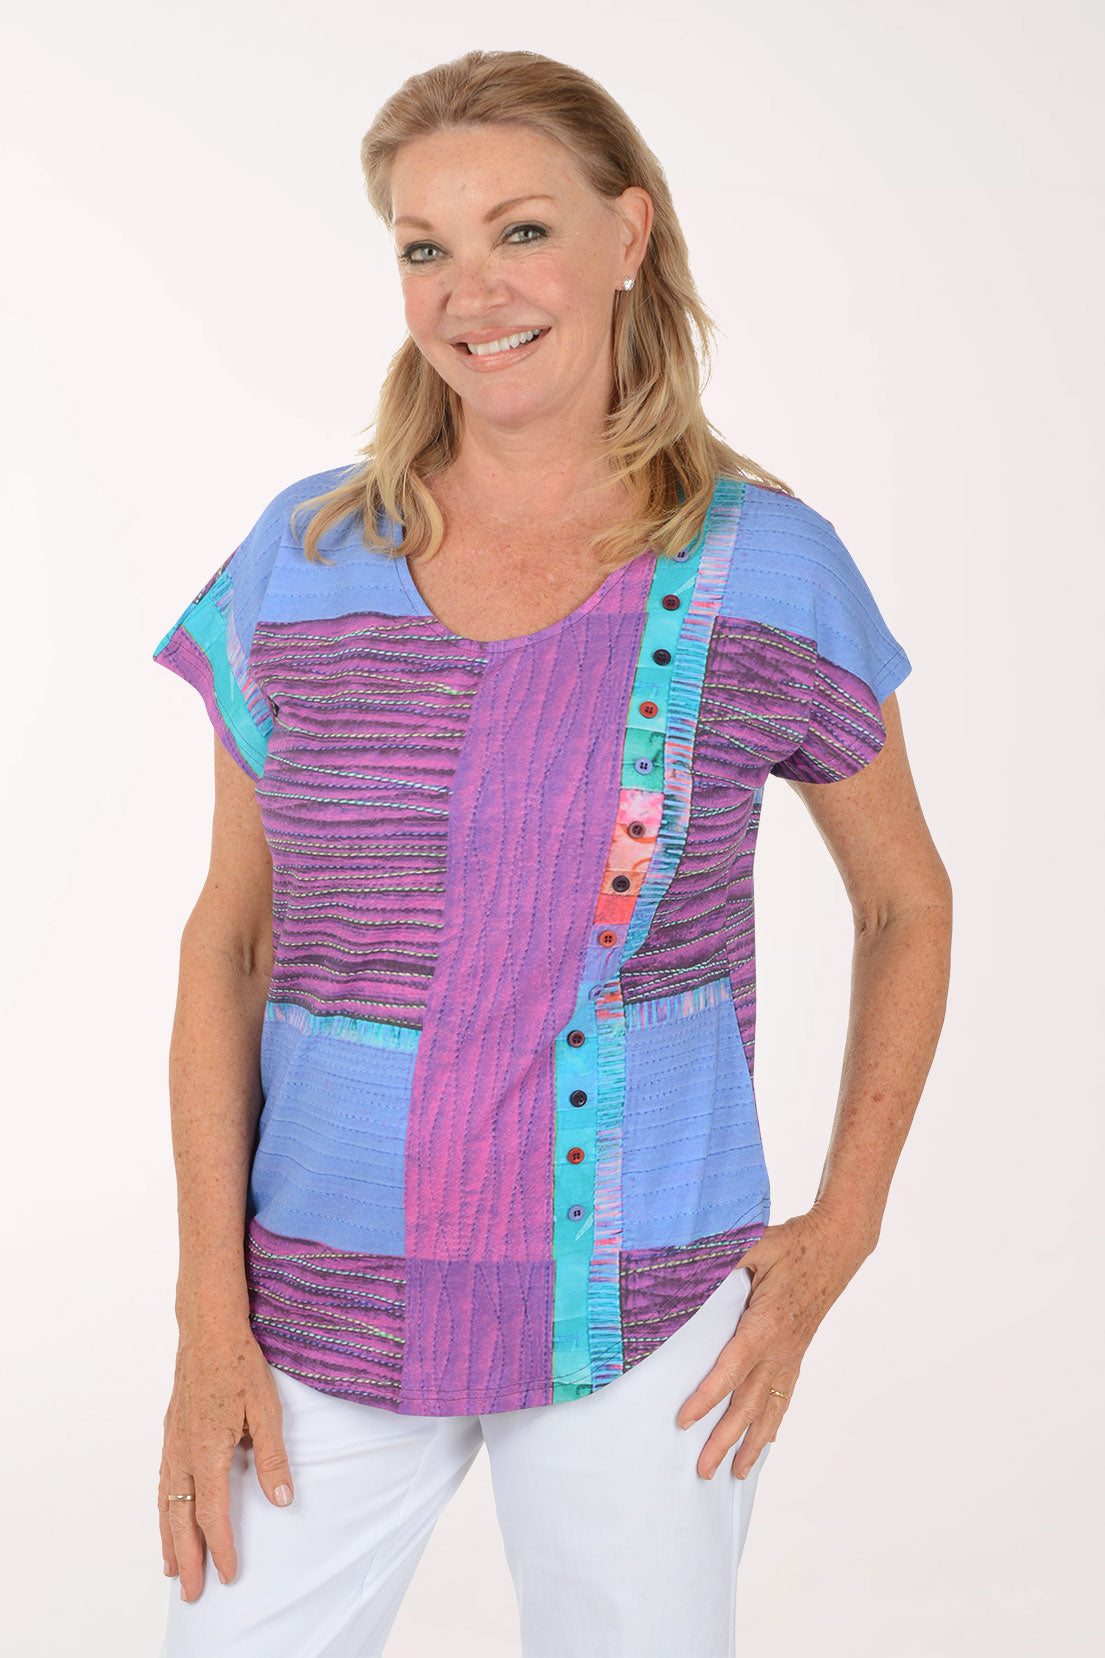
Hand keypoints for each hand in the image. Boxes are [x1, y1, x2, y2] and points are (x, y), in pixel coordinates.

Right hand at [157, 1329, 294, 1600]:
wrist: (208, 1329)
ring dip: (169, 1538)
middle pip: (181, 1519)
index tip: (229, 1575)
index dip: (221, 1548)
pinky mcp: (170, 1430)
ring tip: (172, 1568)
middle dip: (188, 1558)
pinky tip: (167, 1515)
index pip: (212, 1514)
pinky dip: (163, 1508)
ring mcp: (172, 1441)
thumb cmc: (240, 1364)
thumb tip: (281, 1500)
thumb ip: (273, 1457)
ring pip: (166, 1503)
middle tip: (190, 1594)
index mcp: (207, 1451)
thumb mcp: (266, 1409)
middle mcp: (182, 1452)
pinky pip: (163, 1481)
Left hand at [675, 1204, 875, 1479]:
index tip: (683, 1420)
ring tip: (735, 1474)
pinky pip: (784, 1397)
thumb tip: (689, 1262)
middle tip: (703, 1470)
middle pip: (748, 1404)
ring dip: (751, 1443)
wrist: (837, 1246)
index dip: (706, 1398)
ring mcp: (791, 1356)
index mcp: (764, 1325)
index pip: (730, 1370)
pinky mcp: (797, 1354)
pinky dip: (773, 1424)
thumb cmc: (794, 1244)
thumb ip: (723, 1256)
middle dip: (725, 1440)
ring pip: (769, 1409)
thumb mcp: (756, 1243)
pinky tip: (765, 1442)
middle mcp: (779, 1349)